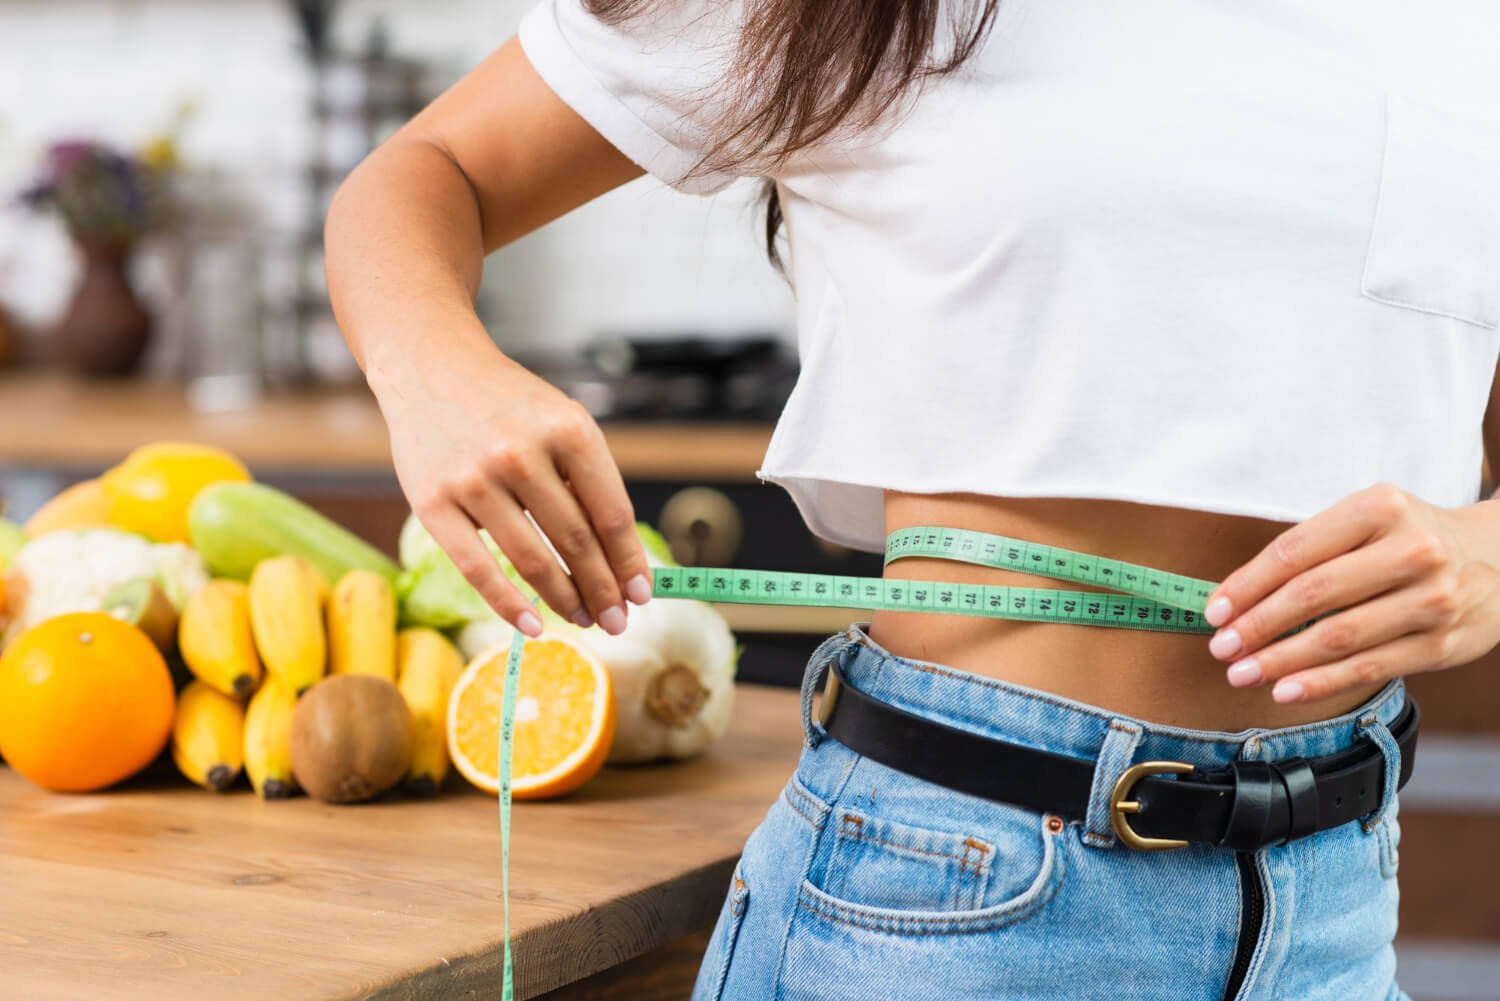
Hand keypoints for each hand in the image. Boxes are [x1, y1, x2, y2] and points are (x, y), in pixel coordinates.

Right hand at [370, 330, 651, 637]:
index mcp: (568, 428)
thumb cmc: (509, 405)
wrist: (431, 366)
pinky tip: (531, 625)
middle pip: (576, 541)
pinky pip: (477, 569)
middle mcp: (521, 452)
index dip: (629, 561)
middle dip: (603, 590)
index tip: (642, 594)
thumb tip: (622, 562)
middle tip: (617, 620)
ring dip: (564, 599)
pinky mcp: (432, 503)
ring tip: (583, 619)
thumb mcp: (562, 421)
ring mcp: (473, 479)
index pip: (611, 513)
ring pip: (532, 559)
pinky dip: (508, 604)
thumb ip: (590, 482)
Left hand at [1202, 482, 1499, 703]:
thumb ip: (1311, 551)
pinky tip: (1286, 689)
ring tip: (1242, 672)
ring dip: (1281, 661)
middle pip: (1313, 594)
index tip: (1214, 611)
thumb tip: (1236, 599)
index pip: (1294, 552)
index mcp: (1379, 507)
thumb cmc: (1408, 538)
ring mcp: (1433, 598)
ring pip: (1340, 637)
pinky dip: (1321, 683)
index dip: (1247, 585)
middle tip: (1221, 647)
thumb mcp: (1366, 521)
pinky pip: (1370, 668)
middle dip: (1257, 626)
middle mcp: (1412, 549)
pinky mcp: (1443, 643)